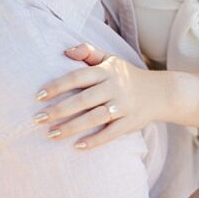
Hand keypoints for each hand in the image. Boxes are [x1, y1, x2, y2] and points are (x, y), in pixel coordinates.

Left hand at [34, 43, 170, 147]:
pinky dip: (95, 140)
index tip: (39, 96)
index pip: (78, 77)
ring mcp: (123, 106)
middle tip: (38, 118)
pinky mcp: (130, 123)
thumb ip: (88, 52)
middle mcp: (114, 87)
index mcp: (106, 71)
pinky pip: (111, 133)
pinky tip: (77, 146)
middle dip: (59, 110)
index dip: (58, 86)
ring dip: (72, 127)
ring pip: (94, 118)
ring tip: (51, 134)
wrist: (160, 93)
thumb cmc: (126, 75)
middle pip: (83, 100)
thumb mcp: (110, 59)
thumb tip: (65, 51)